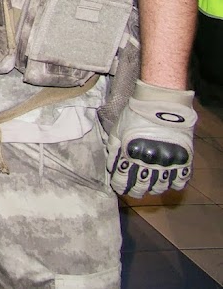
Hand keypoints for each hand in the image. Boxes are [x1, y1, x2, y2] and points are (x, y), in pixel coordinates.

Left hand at [106, 79, 195, 197]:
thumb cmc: (135, 115)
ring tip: (150, 187)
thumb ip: (113, 150)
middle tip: (134, 191)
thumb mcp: (117, 130)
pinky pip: (180, 181)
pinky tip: (168, 181)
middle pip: (141, 187)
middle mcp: (149, 162)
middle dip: (135, 191)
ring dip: (154, 189)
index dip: (120, 186)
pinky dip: (174, 184)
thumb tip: (111, 168)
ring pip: (160, 187)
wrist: (160, 103)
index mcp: (131, 155)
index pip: (122, 180)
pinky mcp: (184, 159)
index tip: (120, 188)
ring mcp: (168, 161)